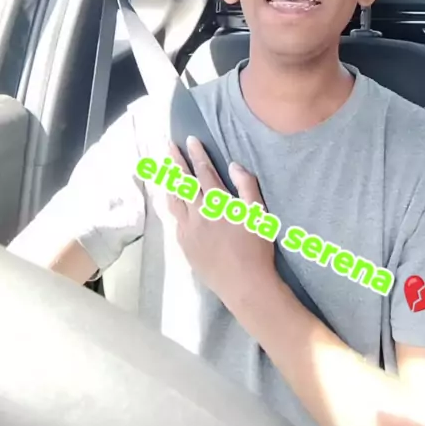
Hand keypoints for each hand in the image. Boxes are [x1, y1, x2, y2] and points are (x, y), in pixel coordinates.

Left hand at [166, 138, 276, 311]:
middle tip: (168, 145)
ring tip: (166, 170)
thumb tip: (233, 165)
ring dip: (170, 182)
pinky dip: (172, 206)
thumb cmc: (256, 249)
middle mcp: (197, 213)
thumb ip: (247, 186)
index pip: (203, 172)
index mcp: (217, 203)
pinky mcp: (184, 245)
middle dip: (176, 161)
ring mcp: (188, 230)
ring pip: (174, 200)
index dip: (197, 154)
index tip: (190, 140)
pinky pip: (174, 220)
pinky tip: (171, 202)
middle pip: (183, 182)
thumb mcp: (259, 213)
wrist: (244, 285)